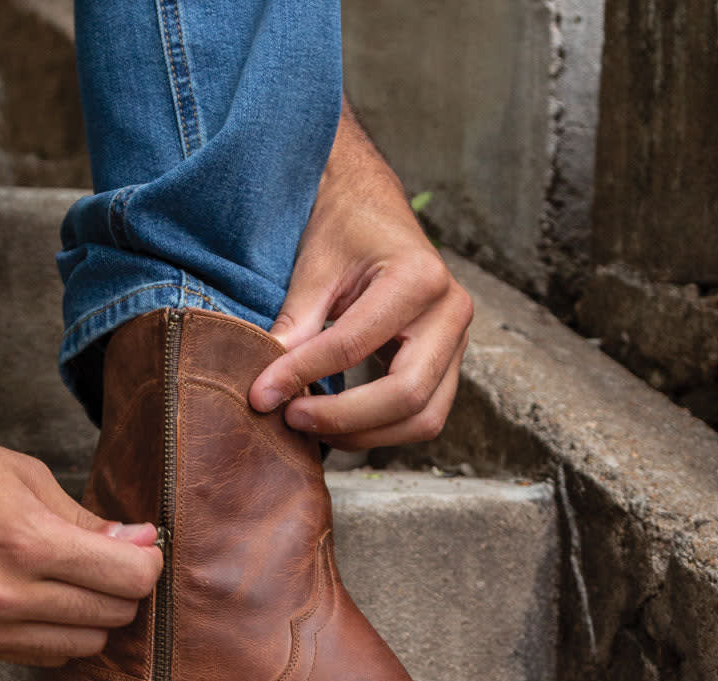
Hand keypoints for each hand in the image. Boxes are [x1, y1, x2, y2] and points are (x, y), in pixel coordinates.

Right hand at [0, 400, 161, 666]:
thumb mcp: (28, 476)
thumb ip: (88, 520)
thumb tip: (142, 542)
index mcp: (27, 543)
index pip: (128, 578)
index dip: (149, 561)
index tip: (145, 547)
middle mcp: (7, 595)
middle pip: (113, 615)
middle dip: (127, 587)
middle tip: (116, 559)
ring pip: (86, 645)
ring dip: (97, 615)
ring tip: (81, 579)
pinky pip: (47, 656)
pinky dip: (63, 633)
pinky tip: (51, 600)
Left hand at [249, 99, 472, 449]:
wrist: (373, 207)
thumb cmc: (344, 227)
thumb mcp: (314, 267)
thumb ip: (296, 325)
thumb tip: (269, 389)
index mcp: (419, 278)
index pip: (355, 345)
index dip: (303, 375)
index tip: (260, 395)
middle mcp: (451, 313)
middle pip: (406, 395)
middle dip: (344, 419)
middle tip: (291, 418)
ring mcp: (457, 341)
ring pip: (423, 418)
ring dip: (365, 435)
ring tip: (312, 426)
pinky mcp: (447, 363)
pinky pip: (423, 416)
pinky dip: (381, 430)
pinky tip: (338, 423)